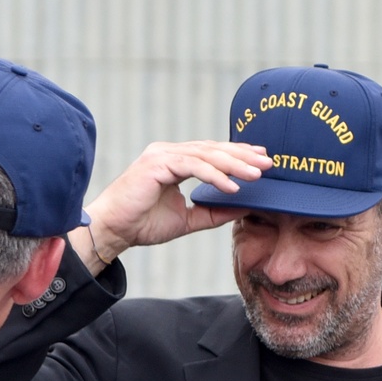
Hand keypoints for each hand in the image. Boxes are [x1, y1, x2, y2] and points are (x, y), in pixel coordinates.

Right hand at [69, 140, 271, 271]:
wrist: (113, 230)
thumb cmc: (142, 224)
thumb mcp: (186, 219)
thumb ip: (212, 212)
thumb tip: (242, 207)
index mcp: (174, 161)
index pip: (211, 153)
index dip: (237, 155)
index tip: (260, 160)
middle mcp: (168, 152)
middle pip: (212, 150)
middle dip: (242, 156)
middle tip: (268, 163)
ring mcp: (162, 155)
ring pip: (205, 155)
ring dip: (233, 165)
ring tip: (255, 175)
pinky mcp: (156, 164)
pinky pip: (192, 167)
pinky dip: (213, 176)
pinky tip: (231, 186)